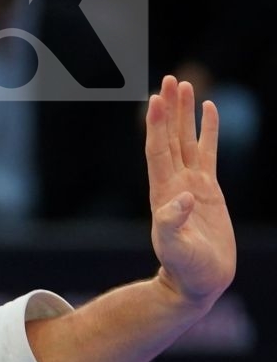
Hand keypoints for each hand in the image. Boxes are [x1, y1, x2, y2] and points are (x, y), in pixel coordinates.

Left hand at [146, 75, 235, 308]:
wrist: (198, 282)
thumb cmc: (185, 269)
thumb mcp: (176, 249)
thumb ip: (173, 225)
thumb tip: (181, 199)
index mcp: (164, 193)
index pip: (158, 151)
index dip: (155, 126)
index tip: (154, 100)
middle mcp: (174, 184)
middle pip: (169, 138)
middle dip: (168, 110)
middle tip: (168, 79)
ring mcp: (191, 184)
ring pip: (187, 140)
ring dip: (184, 115)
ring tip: (185, 86)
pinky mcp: (208, 190)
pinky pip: (207, 153)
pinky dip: (208, 131)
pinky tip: (209, 110)